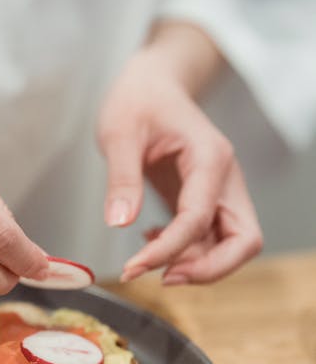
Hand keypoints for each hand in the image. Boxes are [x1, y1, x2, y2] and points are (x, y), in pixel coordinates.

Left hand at [98, 34, 262, 283]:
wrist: (152, 85)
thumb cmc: (139, 101)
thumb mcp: (119, 133)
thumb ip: (122, 178)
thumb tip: (119, 224)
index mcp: (210, 158)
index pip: (199, 219)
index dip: (169, 250)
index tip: (133, 267)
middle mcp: (224, 178)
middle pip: (243, 241)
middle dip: (208, 269)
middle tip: (163, 278)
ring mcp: (220, 191)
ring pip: (231, 245)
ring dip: (197, 264)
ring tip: (147, 262)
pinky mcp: (206, 200)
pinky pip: (211, 239)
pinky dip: (187, 252)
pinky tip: (151, 241)